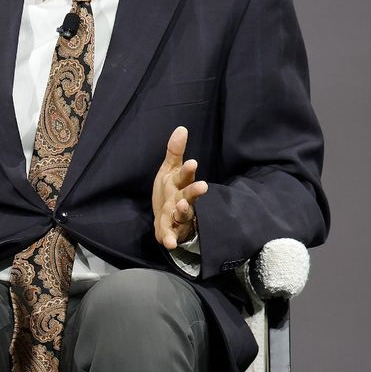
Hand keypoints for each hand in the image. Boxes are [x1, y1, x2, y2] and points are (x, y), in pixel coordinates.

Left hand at [152, 126, 208, 249]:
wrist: (167, 219)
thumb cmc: (170, 191)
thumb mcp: (169, 170)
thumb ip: (175, 151)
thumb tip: (181, 128)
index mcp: (180, 183)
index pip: (185, 175)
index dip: (188, 170)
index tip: (192, 163)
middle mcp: (182, 200)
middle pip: (189, 195)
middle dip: (194, 191)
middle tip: (203, 187)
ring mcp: (177, 216)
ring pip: (183, 214)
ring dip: (183, 211)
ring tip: (181, 207)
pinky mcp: (170, 230)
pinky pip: (171, 234)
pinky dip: (170, 238)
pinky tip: (169, 243)